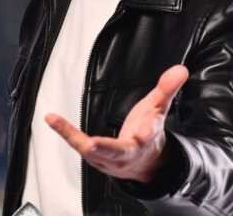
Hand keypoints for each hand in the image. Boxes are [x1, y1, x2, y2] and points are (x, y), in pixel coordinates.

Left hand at [45, 64, 188, 181]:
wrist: (145, 163)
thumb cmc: (149, 132)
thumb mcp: (160, 108)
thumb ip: (168, 89)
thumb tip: (180, 69)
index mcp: (147, 138)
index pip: (150, 133)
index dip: (149, 129)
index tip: (149, 126)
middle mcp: (128, 152)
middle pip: (117, 152)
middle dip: (106, 150)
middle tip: (92, 145)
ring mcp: (109, 158)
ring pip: (93, 152)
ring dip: (75, 140)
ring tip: (58, 124)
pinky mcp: (95, 157)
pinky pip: (78, 144)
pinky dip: (64, 132)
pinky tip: (51, 119)